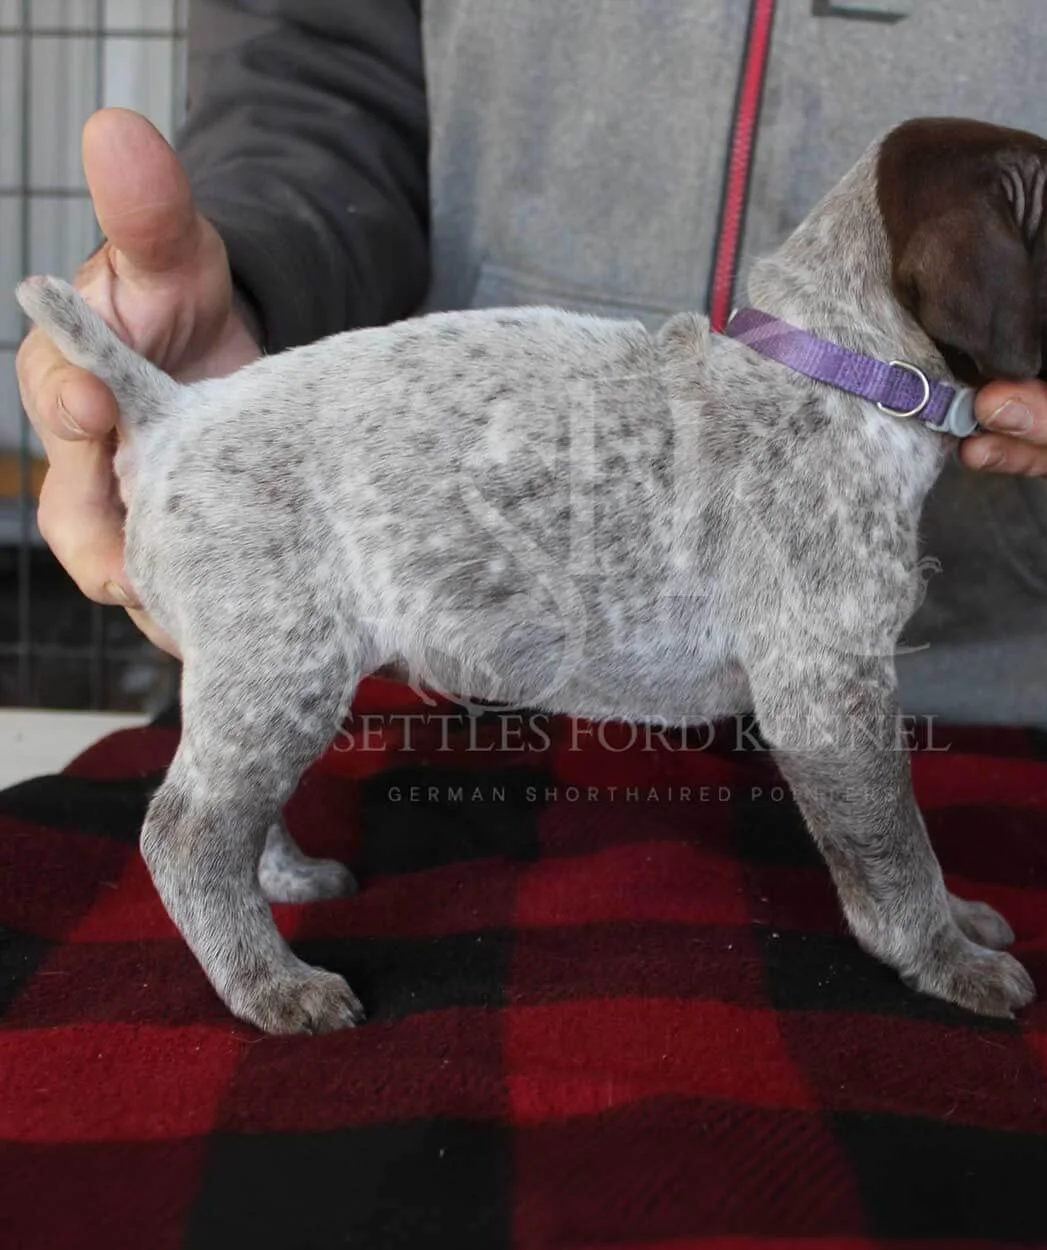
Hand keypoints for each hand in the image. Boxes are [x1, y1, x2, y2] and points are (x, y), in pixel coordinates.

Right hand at [15, 108, 260, 654]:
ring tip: (214, 629)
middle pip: (83, 525)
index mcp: (75, 387)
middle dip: (114, 551)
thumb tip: (118, 128)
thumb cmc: (184, 303)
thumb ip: (147, 213)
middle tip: (148, 574)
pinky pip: (191, 594)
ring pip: (134, 577)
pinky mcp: (190, 548)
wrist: (230, 354)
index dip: (76, 409)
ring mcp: (142, 514)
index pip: (62, 405)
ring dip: (170, 604)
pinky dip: (214, 615)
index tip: (99, 410)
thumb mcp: (173, 256)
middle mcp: (94, 465)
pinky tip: (264, 632)